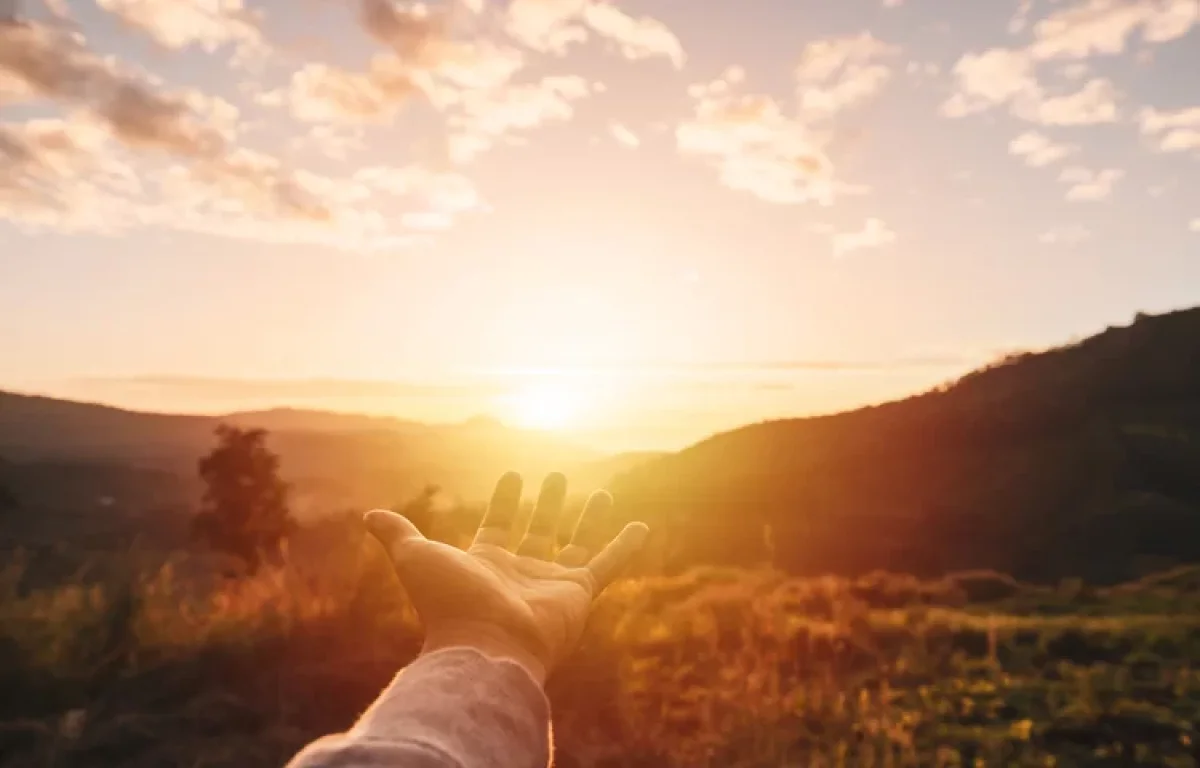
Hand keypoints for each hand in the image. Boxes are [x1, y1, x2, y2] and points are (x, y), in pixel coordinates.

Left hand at [364, 472, 648, 682]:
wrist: (485, 646)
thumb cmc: (449, 603)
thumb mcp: (417, 558)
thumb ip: (399, 535)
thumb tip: (370, 514)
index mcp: (486, 563)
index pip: (498, 524)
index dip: (505, 500)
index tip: (514, 475)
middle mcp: (521, 572)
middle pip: (538, 532)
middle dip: (547, 504)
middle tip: (558, 475)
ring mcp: (551, 584)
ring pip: (576, 545)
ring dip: (588, 519)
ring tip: (602, 492)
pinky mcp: (579, 594)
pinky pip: (608, 565)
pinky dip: (625, 546)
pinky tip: (641, 525)